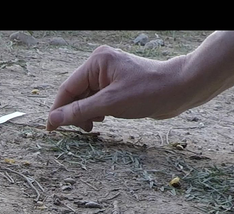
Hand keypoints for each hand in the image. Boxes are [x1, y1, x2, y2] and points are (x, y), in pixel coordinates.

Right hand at [46, 32, 233, 131]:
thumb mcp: (110, 105)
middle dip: (75, 114)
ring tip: (94, 127)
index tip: (51, 130)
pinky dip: (96, 113)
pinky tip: (104, 121)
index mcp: (96, 63)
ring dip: (86, 115)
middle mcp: (100, 66)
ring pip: (86, 99)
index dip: (58, 110)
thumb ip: (79, 112)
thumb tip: (53, 121)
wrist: (181, 89)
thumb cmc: (149, 92)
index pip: (67, 89)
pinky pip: (98, 101)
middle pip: (75, 94)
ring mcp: (109, 76)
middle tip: (83, 130)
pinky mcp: (118, 86)